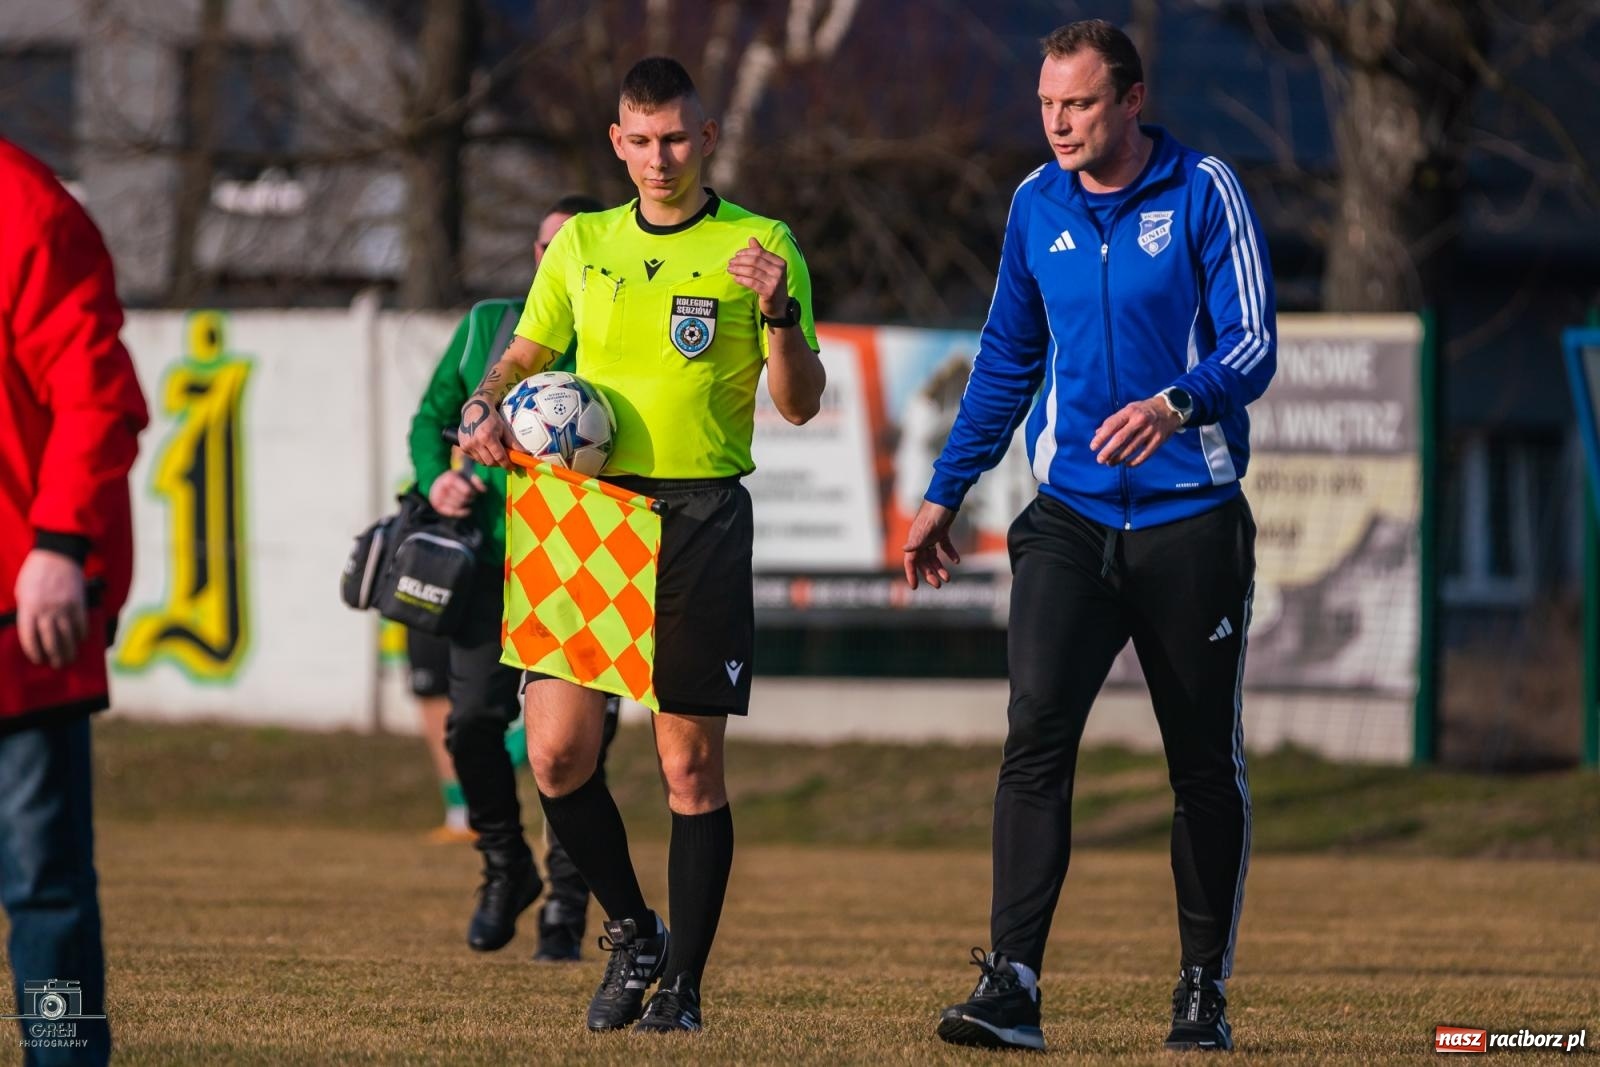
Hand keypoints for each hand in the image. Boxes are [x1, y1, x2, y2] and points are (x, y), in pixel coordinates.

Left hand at [14, 548, 87, 668]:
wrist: (58, 554)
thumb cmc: (35, 572)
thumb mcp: (21, 590)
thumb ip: (25, 610)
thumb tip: (31, 627)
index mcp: (29, 608)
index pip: (29, 637)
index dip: (34, 652)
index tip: (38, 659)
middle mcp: (46, 611)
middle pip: (51, 641)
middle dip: (54, 656)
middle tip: (57, 665)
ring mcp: (64, 608)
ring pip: (67, 636)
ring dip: (69, 650)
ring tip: (69, 659)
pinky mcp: (78, 604)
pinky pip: (81, 624)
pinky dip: (81, 634)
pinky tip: (80, 640)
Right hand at [429, 469, 485, 517]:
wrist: (438, 484)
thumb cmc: (456, 480)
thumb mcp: (465, 476)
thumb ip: (476, 480)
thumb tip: (484, 489)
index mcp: (449, 478)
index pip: (467, 491)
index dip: (472, 492)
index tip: (472, 491)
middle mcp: (441, 487)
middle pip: (463, 499)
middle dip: (469, 498)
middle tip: (470, 496)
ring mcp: (438, 497)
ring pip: (458, 506)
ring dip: (465, 504)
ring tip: (465, 500)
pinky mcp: (437, 505)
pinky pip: (452, 512)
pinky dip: (462, 512)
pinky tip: (467, 510)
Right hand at [458, 396, 515, 468]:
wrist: (474, 409)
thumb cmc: (491, 418)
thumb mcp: (504, 428)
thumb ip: (513, 443)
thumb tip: (525, 454)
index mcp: (487, 437)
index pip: (499, 457)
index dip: (507, 464)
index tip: (512, 467)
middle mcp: (476, 442)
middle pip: (490, 462)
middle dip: (499, 464)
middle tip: (504, 460)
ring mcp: (467, 445)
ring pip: (482, 462)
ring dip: (490, 460)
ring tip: (494, 453)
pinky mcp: (463, 447)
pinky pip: (475, 458)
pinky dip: (482, 457)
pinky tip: (485, 449)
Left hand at [727, 237, 788, 316]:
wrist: (779, 305)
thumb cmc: (771, 284)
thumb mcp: (769, 268)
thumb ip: (761, 254)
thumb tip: (751, 239)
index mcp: (780, 262)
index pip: (760, 253)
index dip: (746, 252)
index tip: (736, 255)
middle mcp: (779, 271)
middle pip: (755, 261)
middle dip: (740, 260)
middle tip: (730, 262)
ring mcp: (775, 282)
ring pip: (752, 272)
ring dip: (738, 269)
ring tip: (730, 269)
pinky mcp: (769, 292)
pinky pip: (751, 283)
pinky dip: (742, 279)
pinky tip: (735, 278)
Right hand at [902, 501, 961, 589]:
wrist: (946, 497)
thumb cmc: (935, 511)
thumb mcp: (927, 527)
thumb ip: (917, 539)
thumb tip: (905, 550)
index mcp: (915, 540)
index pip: (910, 561)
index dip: (911, 574)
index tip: (914, 587)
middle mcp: (921, 539)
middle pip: (923, 562)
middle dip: (930, 574)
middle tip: (939, 585)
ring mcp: (931, 536)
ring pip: (934, 556)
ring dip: (940, 567)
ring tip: (948, 578)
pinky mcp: (941, 532)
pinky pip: (944, 546)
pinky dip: (950, 554)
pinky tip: (956, 561)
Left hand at [1090, 397, 1182, 466]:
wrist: (1169, 408)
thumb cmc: (1143, 410)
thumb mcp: (1128, 410)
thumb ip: (1113, 421)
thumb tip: (1097, 434)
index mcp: (1130, 411)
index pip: (1112, 425)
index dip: (1101, 437)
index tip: (1093, 447)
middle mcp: (1140, 420)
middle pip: (1121, 438)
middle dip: (1108, 451)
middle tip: (1099, 460)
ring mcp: (1150, 431)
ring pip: (1131, 448)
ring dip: (1119, 458)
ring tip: (1110, 463)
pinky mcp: (1158, 440)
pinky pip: (1145, 454)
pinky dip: (1135, 461)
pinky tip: (1127, 464)